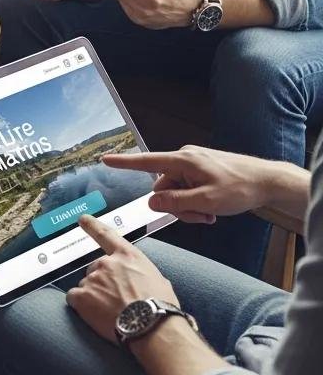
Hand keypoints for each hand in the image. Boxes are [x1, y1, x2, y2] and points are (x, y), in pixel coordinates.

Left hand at [65, 215, 178, 342]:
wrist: (153, 327)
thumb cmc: (161, 307)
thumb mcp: (158, 280)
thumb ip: (141, 273)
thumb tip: (139, 279)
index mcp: (127, 256)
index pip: (106, 235)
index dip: (92, 225)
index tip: (82, 219)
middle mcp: (107, 263)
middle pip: (95, 269)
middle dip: (102, 283)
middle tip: (115, 301)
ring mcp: (93, 279)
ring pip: (86, 285)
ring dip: (93, 296)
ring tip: (110, 312)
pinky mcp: (83, 296)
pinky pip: (74, 298)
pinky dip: (81, 306)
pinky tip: (94, 315)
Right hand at [104, 146, 270, 223]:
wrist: (269, 182)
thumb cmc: (240, 187)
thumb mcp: (206, 201)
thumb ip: (176, 202)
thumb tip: (152, 202)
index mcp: (182, 160)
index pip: (146, 162)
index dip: (124, 163)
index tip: (105, 160)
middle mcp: (184, 158)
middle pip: (164, 186)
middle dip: (178, 205)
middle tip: (202, 216)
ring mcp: (194, 164)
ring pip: (177, 190)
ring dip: (189, 206)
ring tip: (211, 214)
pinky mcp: (202, 170)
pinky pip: (188, 188)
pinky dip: (196, 201)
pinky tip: (213, 209)